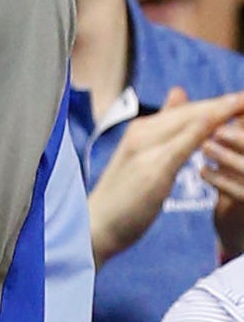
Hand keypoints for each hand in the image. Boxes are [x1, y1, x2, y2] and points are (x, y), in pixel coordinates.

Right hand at [86, 88, 243, 264]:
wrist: (93, 228)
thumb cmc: (119, 199)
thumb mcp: (143, 158)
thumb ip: (163, 127)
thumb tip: (179, 93)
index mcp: (140, 131)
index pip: (186, 110)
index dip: (216, 103)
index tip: (241, 98)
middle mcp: (141, 133)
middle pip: (191, 112)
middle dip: (224, 104)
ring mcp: (145, 149)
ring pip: (189, 122)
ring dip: (220, 111)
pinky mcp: (153, 168)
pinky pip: (184, 144)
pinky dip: (203, 129)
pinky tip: (221, 120)